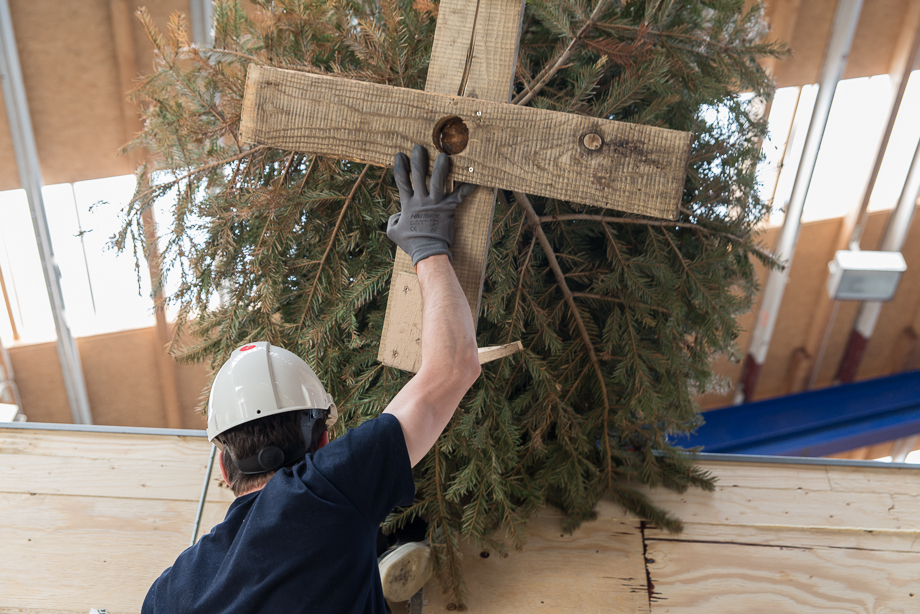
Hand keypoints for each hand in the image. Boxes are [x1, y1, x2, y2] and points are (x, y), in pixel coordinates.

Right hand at [386, 145, 476, 265]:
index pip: (402, 181)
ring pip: (438, 180)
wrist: (428, 252)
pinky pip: (459, 195)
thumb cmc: (411, 243)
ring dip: (441, 167)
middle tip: (420, 147)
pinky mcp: (448, 208)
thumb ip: (393, 219)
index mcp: (407, 204)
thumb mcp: (393, 231)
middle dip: (419, 160)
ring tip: (444, 155)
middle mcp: (421, 200)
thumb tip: (397, 215)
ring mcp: (436, 204)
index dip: (401, 167)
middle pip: (419, 175)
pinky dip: (467, 187)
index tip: (400, 155)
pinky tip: (475, 179)